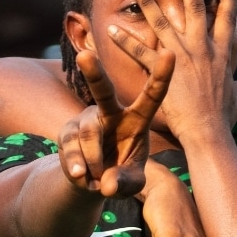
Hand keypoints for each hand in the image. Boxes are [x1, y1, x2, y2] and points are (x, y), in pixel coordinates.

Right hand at [57, 48, 173, 195]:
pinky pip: (71, 148)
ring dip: (95, 162)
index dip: (161, 75)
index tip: (169, 52)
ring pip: (89, 135)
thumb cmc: (123, 174)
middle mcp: (111, 112)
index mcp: (138, 118)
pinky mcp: (67, 131)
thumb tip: (108, 184)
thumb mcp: (132, 182)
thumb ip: (126, 183)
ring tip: (98, 179)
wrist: (93, 182)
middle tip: (85, 55)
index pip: (152, 95)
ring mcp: (87, 119)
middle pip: (102, 91)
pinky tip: (81, 176)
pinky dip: (77, 167)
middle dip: (94, 73)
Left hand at [108, 0, 236, 139]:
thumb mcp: (235, 101)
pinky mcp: (163, 68)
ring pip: (162, 19)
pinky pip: (139, 51)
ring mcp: (182, 55)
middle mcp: (204, 47)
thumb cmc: (224, 119)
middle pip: (196, 5)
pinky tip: (110, 28)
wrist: (209, 131)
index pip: (227, 18)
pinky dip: (124, 41)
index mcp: (222, 53)